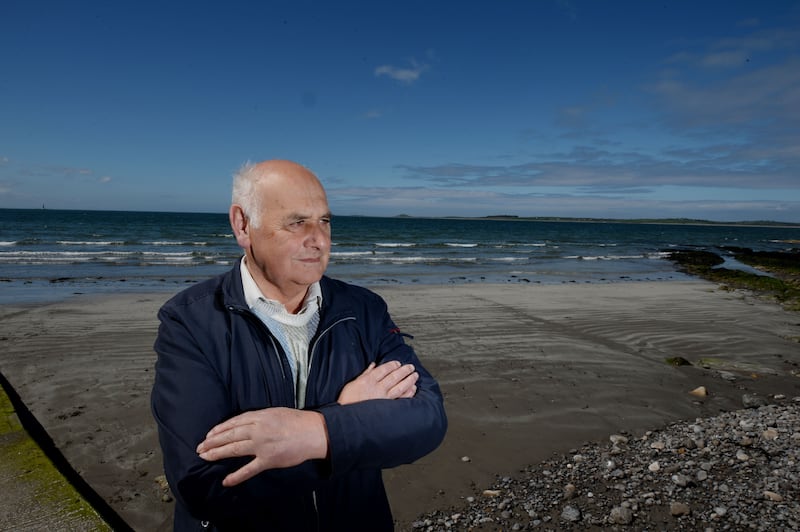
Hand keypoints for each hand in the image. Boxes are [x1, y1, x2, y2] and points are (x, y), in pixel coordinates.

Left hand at [196, 408, 327, 486]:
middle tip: (200, 447)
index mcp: (260, 416)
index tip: (209, 434)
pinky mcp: (268, 460)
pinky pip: (249, 469)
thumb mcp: (275, 412)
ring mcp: (262, 445)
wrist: (313, 432)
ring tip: (205, 457)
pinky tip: (225, 481)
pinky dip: (236, 476)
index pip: (233, 422)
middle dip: (212, 442)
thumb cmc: (297, 421)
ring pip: (234, 449)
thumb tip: (243, 423)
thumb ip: (259, 417)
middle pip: (230, 435)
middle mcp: (258, 429)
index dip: (219, 429)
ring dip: (217, 453)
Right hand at [337, 360, 417, 404]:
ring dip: (409, 380)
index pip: (384, 369)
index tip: (398, 363)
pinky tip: (413, 389)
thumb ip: (365, 373)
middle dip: (404, 370)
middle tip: (411, 367)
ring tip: (415, 375)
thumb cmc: (348, 400)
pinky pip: (400, 399)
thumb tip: (373, 365)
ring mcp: (383, 398)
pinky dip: (408, 393)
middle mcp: (377, 388)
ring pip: (400, 387)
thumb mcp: (353, 383)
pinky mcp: (387, 407)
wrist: (347, 417)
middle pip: (394, 376)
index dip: (392, 365)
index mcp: (368, 381)